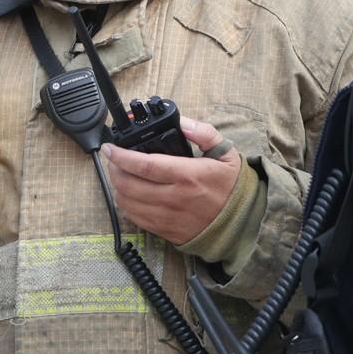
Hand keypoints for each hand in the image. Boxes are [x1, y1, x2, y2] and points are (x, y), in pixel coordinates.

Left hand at [102, 116, 240, 245]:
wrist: (242, 224)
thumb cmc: (231, 188)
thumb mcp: (225, 154)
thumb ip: (203, 133)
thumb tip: (182, 122)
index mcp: (186, 175)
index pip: (143, 165)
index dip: (121, 156)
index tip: (109, 148)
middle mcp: (173, 197)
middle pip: (128, 184)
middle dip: (114, 170)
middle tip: (114, 160)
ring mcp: (167, 217)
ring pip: (127, 203)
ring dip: (117, 187)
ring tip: (120, 175)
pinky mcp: (165, 231)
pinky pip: (135, 218)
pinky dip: (126, 205)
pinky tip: (129, 195)